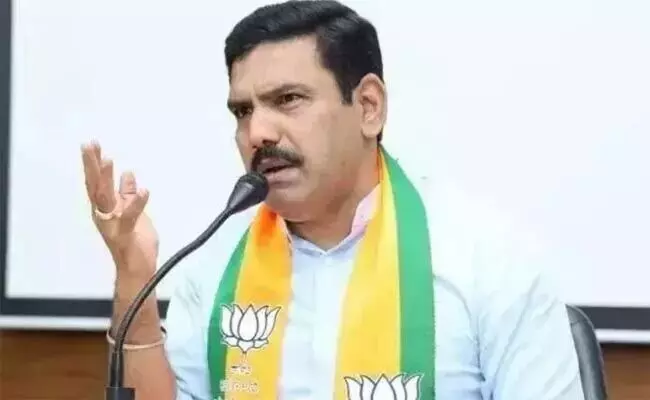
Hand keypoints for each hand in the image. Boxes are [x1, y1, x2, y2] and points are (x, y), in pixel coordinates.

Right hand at [81, 141, 157, 273]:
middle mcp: (105, 214)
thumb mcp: (134, 212)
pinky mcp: (125, 233)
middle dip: (92, 165)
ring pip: (106, 198)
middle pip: (96, 186)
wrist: (138, 267)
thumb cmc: (135, 241)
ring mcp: (113, 223)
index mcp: (107, 208)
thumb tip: (128, 174)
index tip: (92, 144)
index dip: (94, 164)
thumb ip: (128, 194)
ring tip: (109, 159)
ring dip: (107, 178)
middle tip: (90, 144)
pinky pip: (130, 216)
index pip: (98, 182)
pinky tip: (144, 189)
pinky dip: (136, 203)